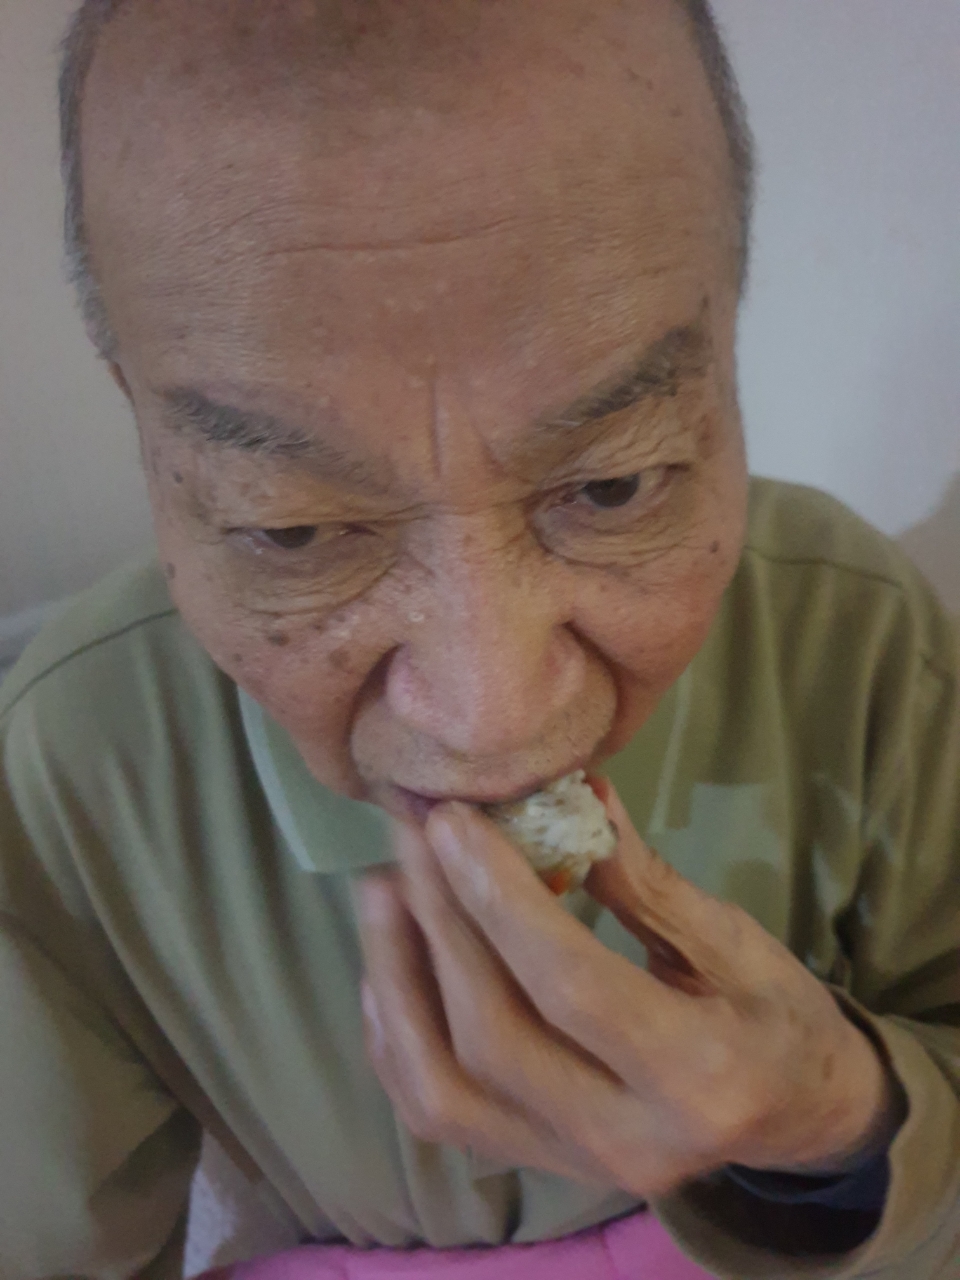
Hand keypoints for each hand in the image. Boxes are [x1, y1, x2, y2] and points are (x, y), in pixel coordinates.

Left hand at [356, 783, 899, 1196]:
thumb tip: (573, 796)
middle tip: (410, 834)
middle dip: (440, 922)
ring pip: (445, 1090)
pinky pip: (439, 1112)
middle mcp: (625, 1140)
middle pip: (495, 1035)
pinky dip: (397, 1037)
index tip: (451, 821)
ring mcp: (572, 1166)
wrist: (801, 1123)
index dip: (500, 898)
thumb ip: (645, 882)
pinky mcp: (538, 1164)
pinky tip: (388, 964)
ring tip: (382, 888)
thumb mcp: (734, 942)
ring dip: (398, 980)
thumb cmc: (779, 1018)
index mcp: (698, 1077)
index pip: (571, 984)